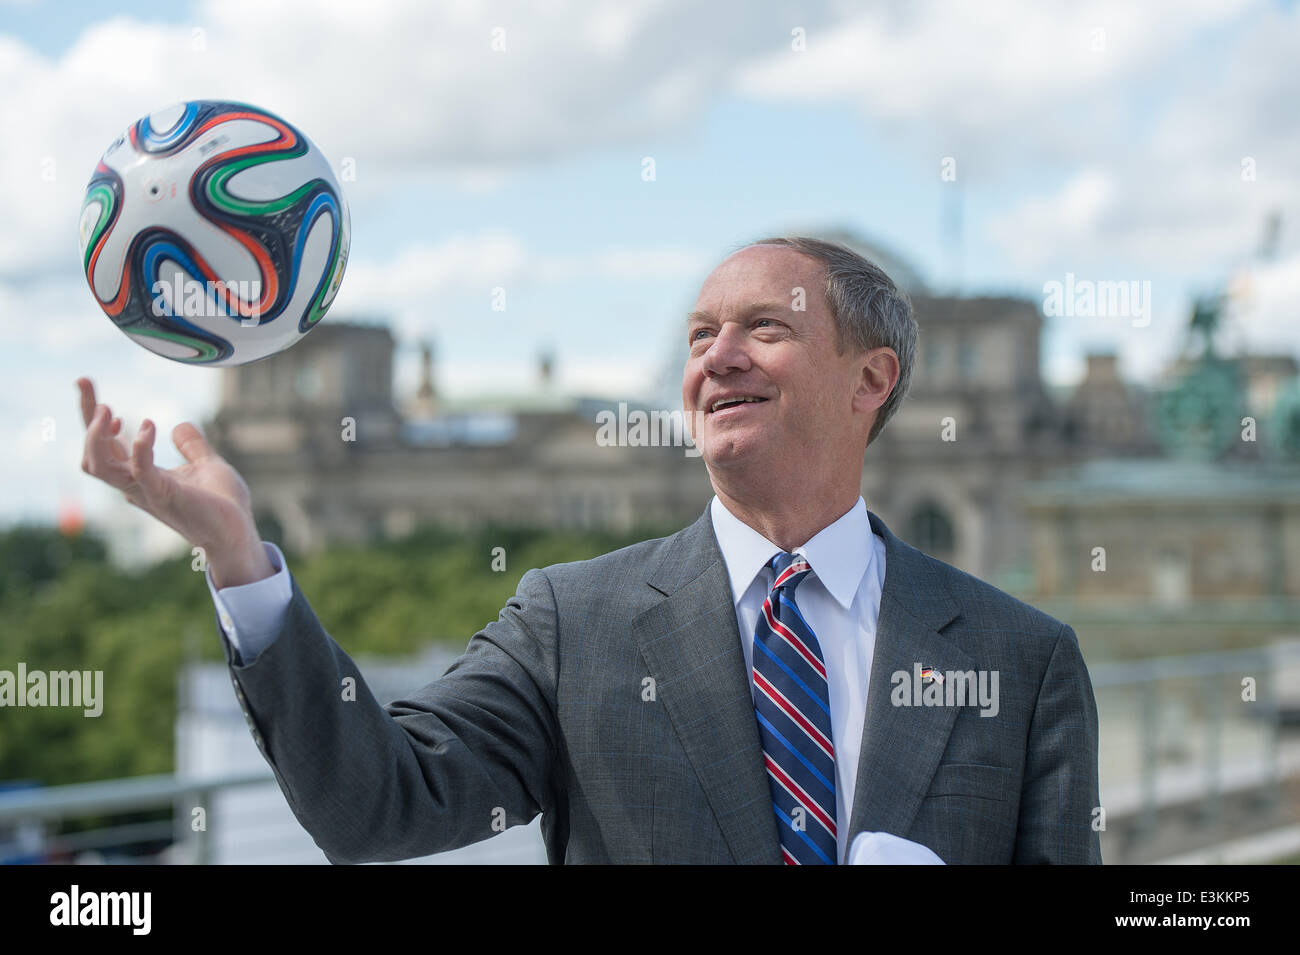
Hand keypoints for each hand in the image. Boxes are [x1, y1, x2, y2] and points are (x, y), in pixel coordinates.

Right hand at [76, 376, 272, 585]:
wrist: (238, 532)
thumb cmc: (223, 504)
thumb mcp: (207, 464)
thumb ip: (192, 446)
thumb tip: (180, 426)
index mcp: (142, 474)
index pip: (106, 444)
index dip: (94, 419)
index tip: (96, 394)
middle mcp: (135, 483)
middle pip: (92, 451)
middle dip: (85, 416)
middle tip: (83, 381)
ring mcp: (146, 491)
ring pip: (98, 466)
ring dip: (96, 435)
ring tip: (107, 409)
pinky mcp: (165, 495)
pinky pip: (140, 471)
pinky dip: (140, 448)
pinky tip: (149, 426)